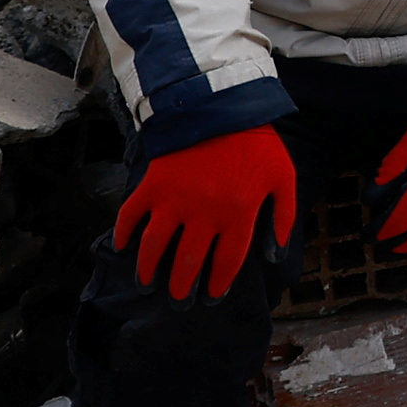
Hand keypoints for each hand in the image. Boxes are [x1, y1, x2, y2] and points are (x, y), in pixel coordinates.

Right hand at [111, 126, 296, 300]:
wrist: (222, 105)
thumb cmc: (257, 143)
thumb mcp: (283, 178)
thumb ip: (284, 217)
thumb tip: (276, 254)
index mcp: (237, 215)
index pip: (226, 262)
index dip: (218, 284)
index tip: (212, 297)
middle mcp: (203, 215)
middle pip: (189, 262)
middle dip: (183, 287)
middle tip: (179, 300)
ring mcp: (174, 200)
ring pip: (155, 247)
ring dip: (148, 270)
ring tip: (147, 285)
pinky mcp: (152, 184)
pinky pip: (131, 215)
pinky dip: (123, 233)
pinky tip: (122, 247)